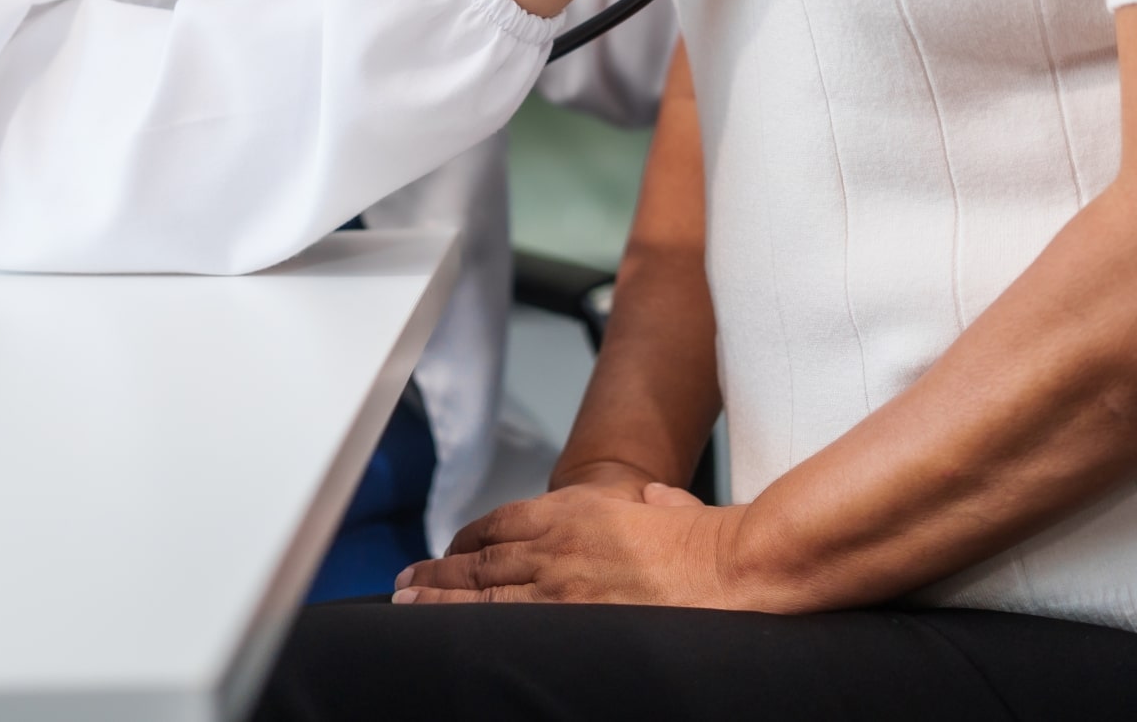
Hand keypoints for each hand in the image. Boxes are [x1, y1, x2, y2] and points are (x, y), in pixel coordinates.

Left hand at [394, 480, 779, 608]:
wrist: (731, 566)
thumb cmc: (708, 541)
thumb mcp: (668, 506)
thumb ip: (651, 504)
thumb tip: (654, 503)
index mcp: (578, 508)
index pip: (503, 521)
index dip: (469, 538)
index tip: (452, 550)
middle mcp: (559, 542)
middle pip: (481, 559)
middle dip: (438, 573)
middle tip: (405, 584)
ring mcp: (562, 584)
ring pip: (483, 592)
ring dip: (439, 600)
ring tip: (407, 607)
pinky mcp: (572, 620)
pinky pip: (508, 623)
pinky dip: (474, 626)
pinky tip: (452, 633)